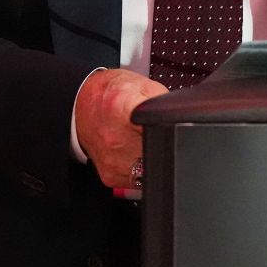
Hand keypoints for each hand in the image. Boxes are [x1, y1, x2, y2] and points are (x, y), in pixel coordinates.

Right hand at [76, 68, 167, 189]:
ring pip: (151, 172)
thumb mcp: (144, 85)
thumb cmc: (111, 93)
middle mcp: (114, 138)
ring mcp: (112, 161)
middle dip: (166, 147)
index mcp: (122, 109)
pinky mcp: (110, 177)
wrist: (81, 106)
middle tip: (161, 135)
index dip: (173, 131)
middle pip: (159, 154)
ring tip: (146, 142)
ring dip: (155, 161)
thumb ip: (166, 102)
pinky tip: (137, 153)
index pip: (160, 129)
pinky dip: (143, 170)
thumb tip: (185, 117)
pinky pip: (138, 181)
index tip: (175, 130)